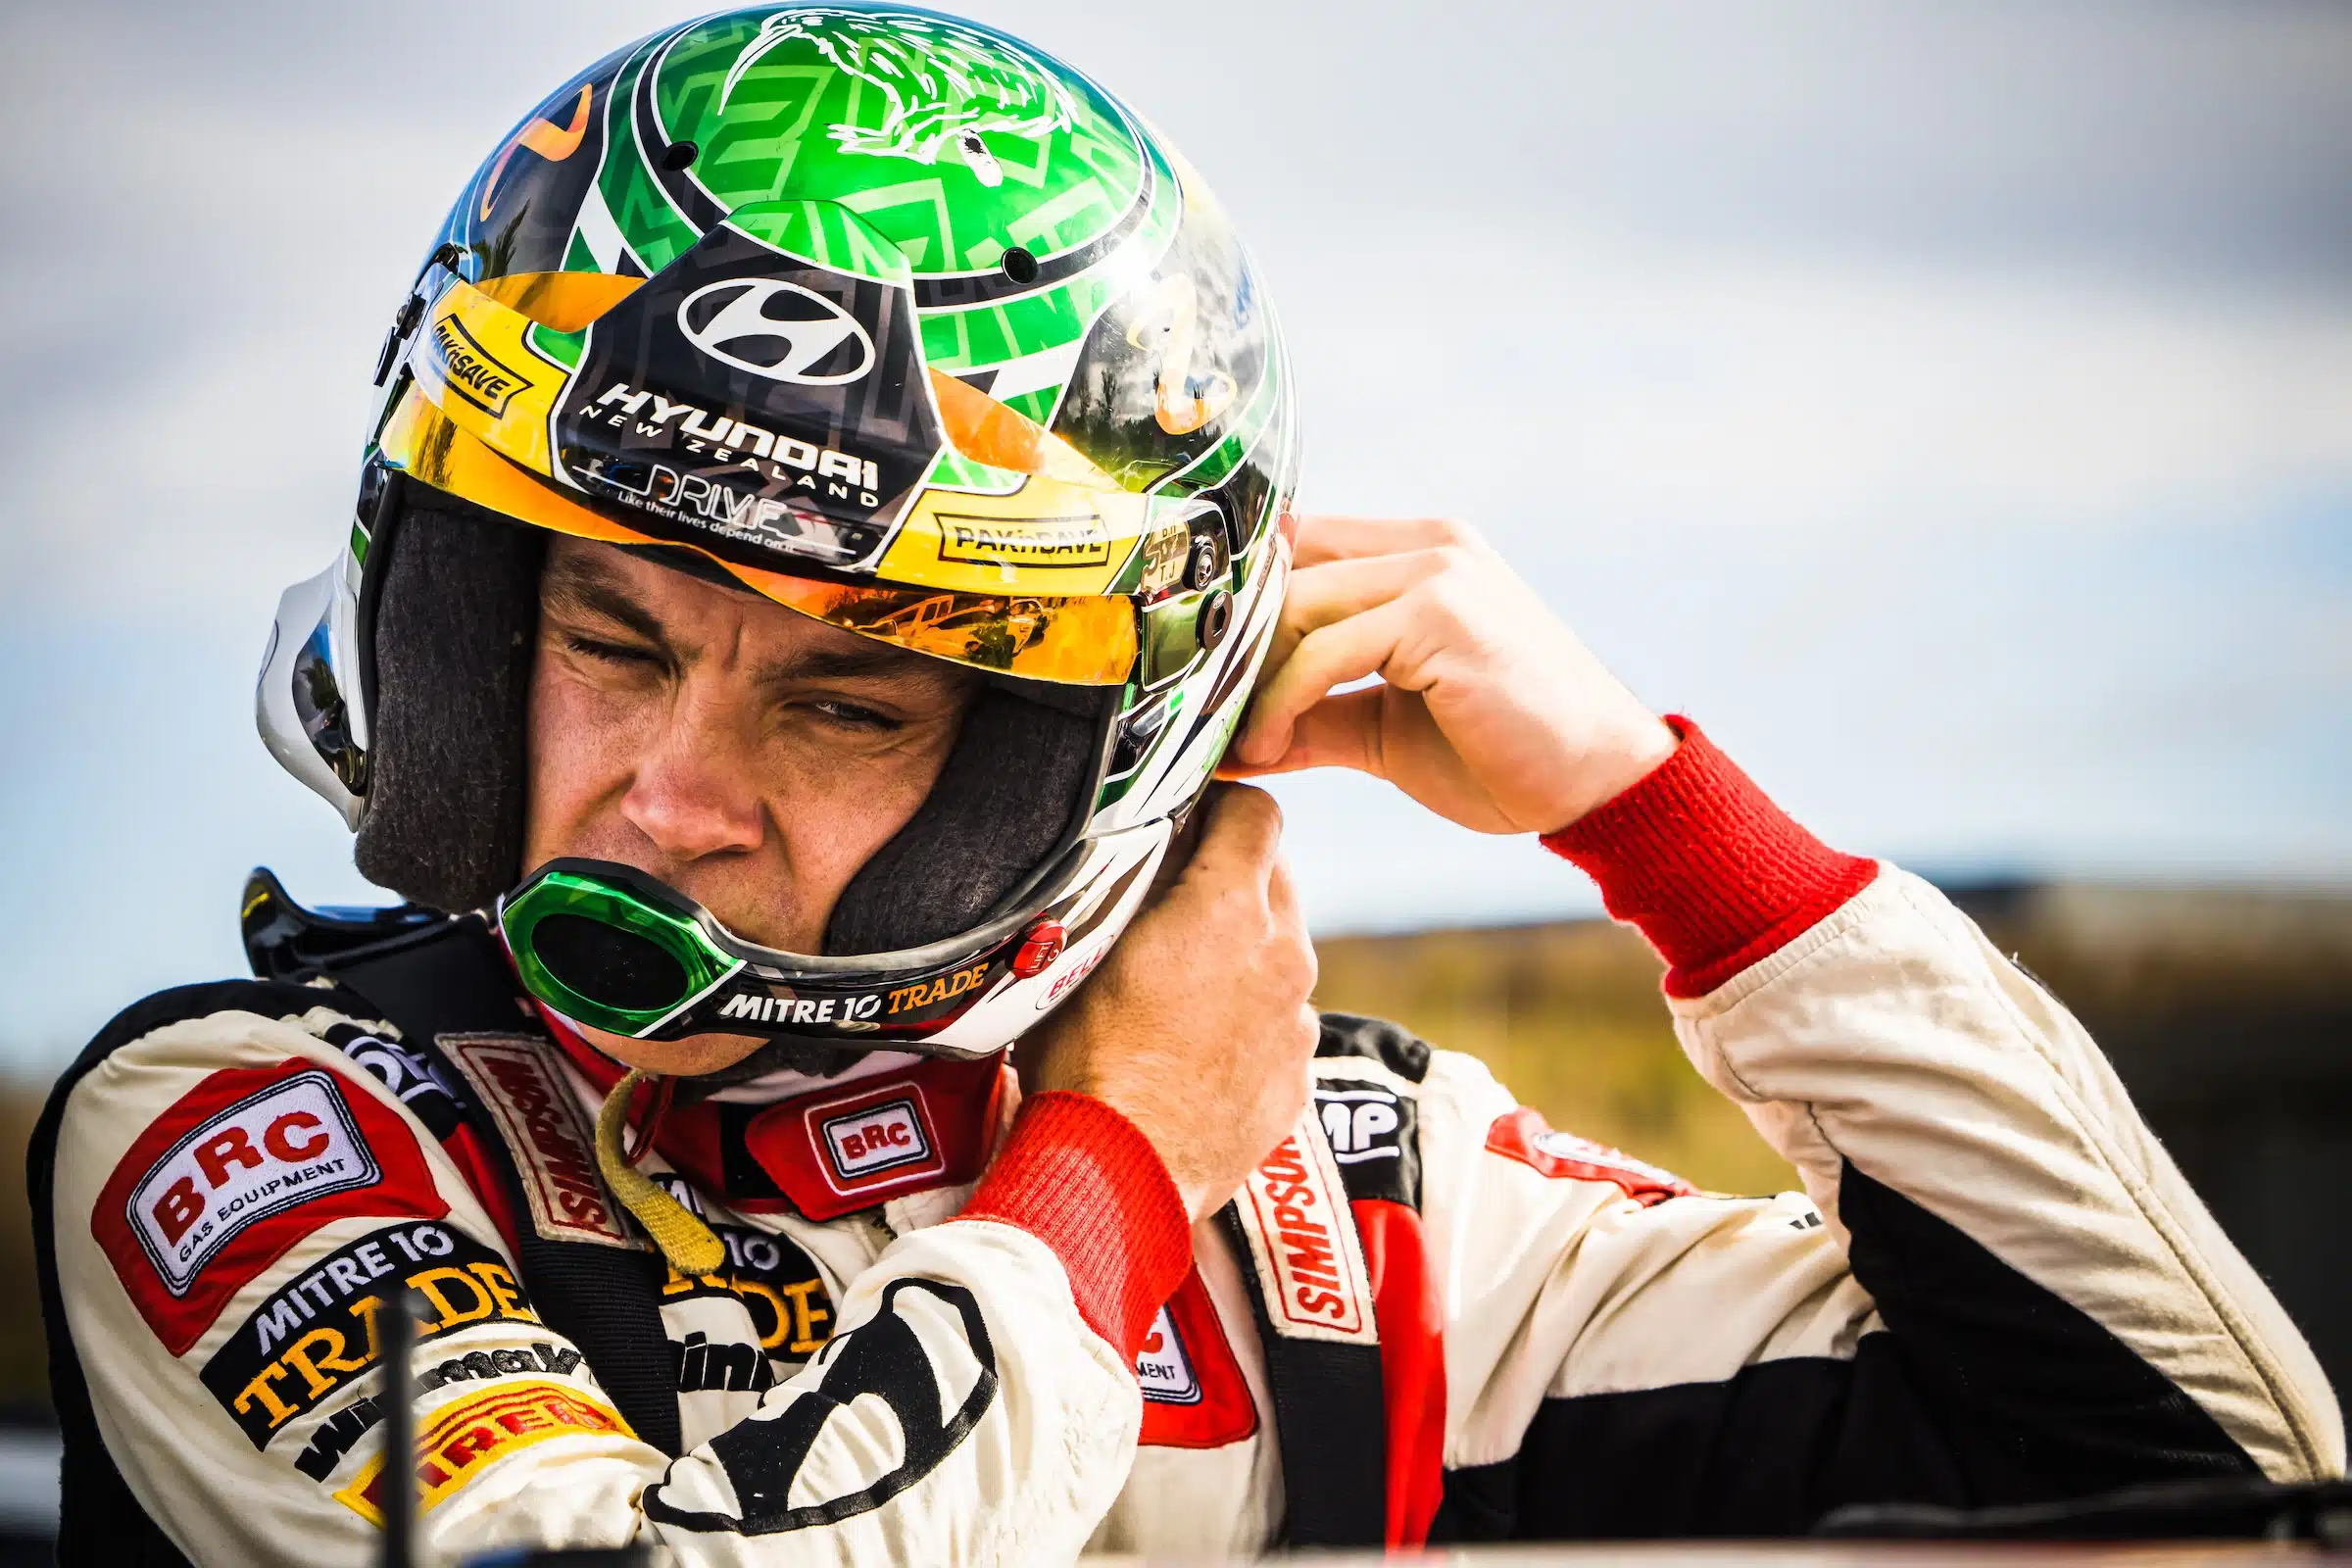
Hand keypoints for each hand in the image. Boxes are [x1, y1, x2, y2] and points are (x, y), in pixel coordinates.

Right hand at [1022, 785, 1318, 1220]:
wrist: (1114, 1174)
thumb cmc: (1082, 1057)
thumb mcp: (1085, 947)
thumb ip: (1134, 886)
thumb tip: (1151, 843)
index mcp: (1231, 909)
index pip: (1257, 813)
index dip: (1221, 807)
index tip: (1191, 821)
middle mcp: (1284, 957)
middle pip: (1276, 880)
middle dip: (1232, 878)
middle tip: (1173, 901)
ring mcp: (1297, 1023)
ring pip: (1281, 956)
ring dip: (1241, 954)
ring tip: (1178, 986)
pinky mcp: (1297, 1080)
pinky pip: (1280, 1025)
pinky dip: (1249, 1022)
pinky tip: (1195, 1049)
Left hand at [1224, 515, 1676, 834]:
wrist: (1597, 783)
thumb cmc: (1503, 754)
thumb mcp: (1384, 728)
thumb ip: (1311, 714)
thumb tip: (1226, 738)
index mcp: (1421, 554)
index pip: (1298, 548)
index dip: (1244, 611)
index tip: (1206, 680)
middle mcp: (1429, 546)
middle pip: (1285, 569)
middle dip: (1235, 647)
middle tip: (1204, 716)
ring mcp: (1438, 572)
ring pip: (1295, 605)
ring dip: (1250, 682)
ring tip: (1239, 744)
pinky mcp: (1440, 614)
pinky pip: (1324, 649)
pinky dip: (1281, 699)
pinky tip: (1268, 747)